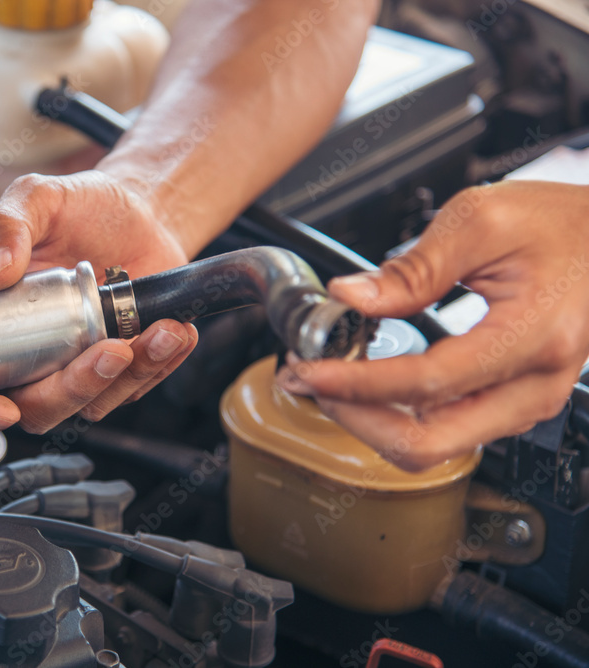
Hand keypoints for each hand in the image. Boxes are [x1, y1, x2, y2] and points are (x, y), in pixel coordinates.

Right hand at [0, 170, 197, 434]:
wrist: (141, 210)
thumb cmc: (80, 208)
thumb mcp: (37, 198)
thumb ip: (5, 226)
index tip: (4, 409)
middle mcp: (32, 357)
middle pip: (38, 409)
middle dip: (74, 390)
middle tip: (111, 349)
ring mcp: (78, 367)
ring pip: (93, 405)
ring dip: (130, 376)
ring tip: (160, 330)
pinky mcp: (123, 370)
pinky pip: (138, 387)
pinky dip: (161, 363)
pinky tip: (173, 329)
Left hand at [276, 181, 588, 470]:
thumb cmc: (561, 223)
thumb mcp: (480, 220)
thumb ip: (412, 268)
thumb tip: (350, 297)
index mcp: (531, 338)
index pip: (425, 384)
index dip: (355, 383)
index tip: (308, 371)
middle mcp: (535, 387)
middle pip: (427, 444)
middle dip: (356, 419)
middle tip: (310, 383)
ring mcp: (527, 402)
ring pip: (434, 446)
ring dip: (372, 421)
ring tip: (330, 380)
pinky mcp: (514, 403)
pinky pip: (447, 429)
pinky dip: (398, 415)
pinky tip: (367, 384)